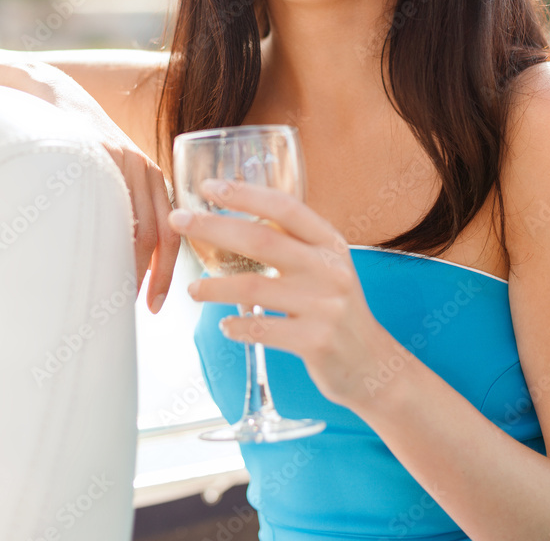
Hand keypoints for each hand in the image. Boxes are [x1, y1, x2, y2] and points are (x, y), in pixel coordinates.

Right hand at [24, 60, 179, 312]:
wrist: (60, 103)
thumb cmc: (86, 147)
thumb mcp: (115, 174)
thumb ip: (125, 206)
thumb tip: (124, 261)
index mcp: (154, 180)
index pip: (172, 232)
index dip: (167, 271)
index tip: (158, 304)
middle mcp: (147, 173)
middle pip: (161, 233)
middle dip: (157, 275)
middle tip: (147, 307)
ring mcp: (125, 165)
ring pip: (138, 224)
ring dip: (131, 264)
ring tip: (118, 295)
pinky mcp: (102, 157)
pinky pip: (110, 205)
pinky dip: (107, 235)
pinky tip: (96, 257)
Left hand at [168, 178, 401, 408]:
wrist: (371, 363)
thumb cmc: (335, 308)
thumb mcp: (326, 266)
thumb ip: (293, 242)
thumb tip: (238, 217)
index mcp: (330, 243)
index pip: (285, 207)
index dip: (245, 194)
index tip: (209, 186)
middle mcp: (329, 269)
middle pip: (261, 240)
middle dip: (213, 227)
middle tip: (178, 220)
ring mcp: (324, 306)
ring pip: (254, 288)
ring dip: (214, 286)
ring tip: (192, 290)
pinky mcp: (316, 341)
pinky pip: (262, 330)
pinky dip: (236, 327)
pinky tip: (225, 325)